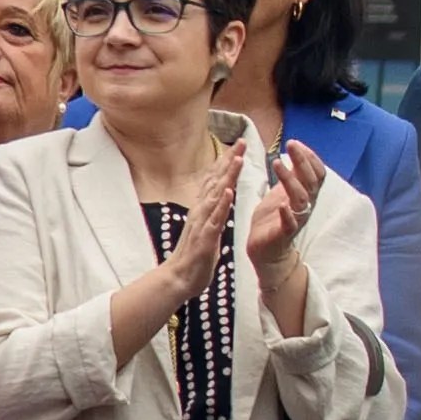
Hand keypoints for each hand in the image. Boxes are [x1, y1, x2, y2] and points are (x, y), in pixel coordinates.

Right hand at [109, 139, 252, 353]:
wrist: (179, 278)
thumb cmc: (195, 256)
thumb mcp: (207, 228)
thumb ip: (212, 211)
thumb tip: (220, 196)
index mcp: (203, 209)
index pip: (216, 180)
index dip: (226, 162)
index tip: (238, 144)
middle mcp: (201, 211)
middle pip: (216, 180)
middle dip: (229, 160)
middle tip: (241, 141)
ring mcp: (202, 223)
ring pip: (216, 195)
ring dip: (226, 176)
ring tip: (237, 159)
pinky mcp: (205, 238)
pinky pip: (214, 219)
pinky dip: (222, 205)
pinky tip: (229, 192)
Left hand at [245, 139, 322, 333]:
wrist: (265, 250)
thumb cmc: (274, 219)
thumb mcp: (282, 192)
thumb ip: (292, 175)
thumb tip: (297, 151)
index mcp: (305, 195)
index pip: (317, 173)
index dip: (310, 158)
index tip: (296, 143)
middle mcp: (305, 206)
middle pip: (311, 182)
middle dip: (302, 162)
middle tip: (291, 145)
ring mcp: (296, 220)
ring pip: (300, 199)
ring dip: (290, 180)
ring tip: (277, 164)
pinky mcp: (283, 234)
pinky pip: (290, 225)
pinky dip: (288, 215)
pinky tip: (282, 205)